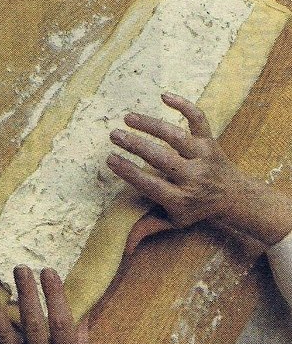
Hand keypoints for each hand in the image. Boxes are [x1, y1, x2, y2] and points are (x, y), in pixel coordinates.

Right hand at [107, 93, 246, 247]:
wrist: (234, 196)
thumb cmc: (198, 208)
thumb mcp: (175, 222)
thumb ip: (149, 229)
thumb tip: (124, 248)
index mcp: (181, 198)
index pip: (150, 184)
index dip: (129, 172)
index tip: (110, 160)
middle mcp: (192, 176)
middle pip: (161, 159)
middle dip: (135, 146)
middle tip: (114, 136)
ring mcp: (202, 155)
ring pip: (176, 136)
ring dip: (151, 125)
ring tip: (128, 117)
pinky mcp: (210, 140)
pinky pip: (198, 119)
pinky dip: (184, 105)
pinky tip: (164, 95)